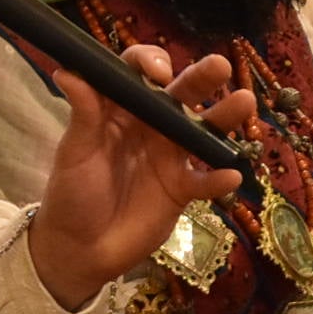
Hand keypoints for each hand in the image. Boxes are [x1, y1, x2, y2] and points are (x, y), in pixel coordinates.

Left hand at [27, 45, 251, 309]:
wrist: (80, 248)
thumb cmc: (71, 194)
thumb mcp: (74, 152)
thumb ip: (83, 113)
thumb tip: (68, 70)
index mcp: (121, 110)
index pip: (139, 74)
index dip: (150, 65)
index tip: (158, 74)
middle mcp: (151, 126)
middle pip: (181, 94)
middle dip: (201, 78)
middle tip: (220, 65)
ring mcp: (170, 157)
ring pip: (203, 132)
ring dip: (224, 117)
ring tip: (244, 102)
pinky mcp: (183, 190)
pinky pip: (206, 181)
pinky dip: (219, 179)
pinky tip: (230, 176)